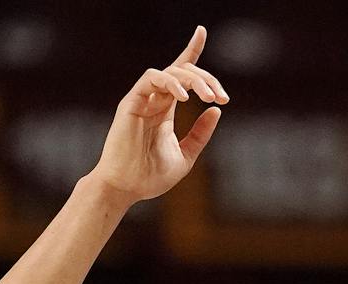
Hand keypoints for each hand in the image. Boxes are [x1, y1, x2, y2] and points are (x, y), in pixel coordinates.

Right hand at [86, 28, 227, 208]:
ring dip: (195, 80)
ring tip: (209, 97)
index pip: (180, 73)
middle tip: (221, 97)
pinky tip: (185, 98)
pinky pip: (152, 79)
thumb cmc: (150, 176)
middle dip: (207, 79)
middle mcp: (154, 99)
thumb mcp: (186, 155)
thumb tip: (216, 110)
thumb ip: (200, 133)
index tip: (202, 30)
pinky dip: (171, 83)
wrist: (126, 189)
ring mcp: (142, 99)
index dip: (191, 50)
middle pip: (183, 71)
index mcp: (165, 109)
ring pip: (171, 72)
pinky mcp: (131, 102)